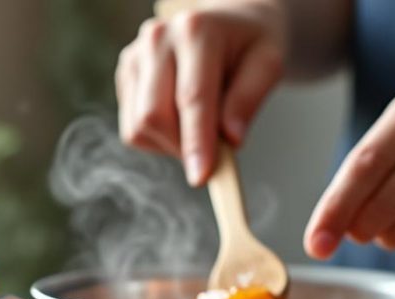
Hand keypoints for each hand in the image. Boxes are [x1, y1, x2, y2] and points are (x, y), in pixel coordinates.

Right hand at [115, 0, 286, 184]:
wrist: (227, 25)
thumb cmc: (249, 46)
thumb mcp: (268, 64)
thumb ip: (249, 100)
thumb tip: (231, 140)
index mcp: (196, 31)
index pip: (192, 97)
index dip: (196, 142)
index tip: (201, 177)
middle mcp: (157, 39)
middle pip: (155, 115)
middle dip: (182, 147)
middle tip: (212, 154)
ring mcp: (135, 57)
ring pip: (139, 127)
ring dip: (169, 145)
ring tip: (198, 131)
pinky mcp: (125, 76)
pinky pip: (132, 129)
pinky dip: (157, 140)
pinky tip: (179, 123)